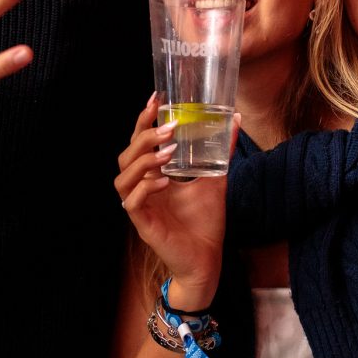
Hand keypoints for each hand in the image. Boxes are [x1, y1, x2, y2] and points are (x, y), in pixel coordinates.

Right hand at [115, 94, 238, 306]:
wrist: (207, 258)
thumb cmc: (205, 221)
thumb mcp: (215, 178)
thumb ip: (221, 151)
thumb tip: (234, 119)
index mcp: (153, 175)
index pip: (139, 143)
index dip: (142, 121)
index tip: (155, 98)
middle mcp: (142, 188)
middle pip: (125, 156)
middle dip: (142, 137)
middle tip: (168, 127)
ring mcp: (140, 207)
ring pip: (123, 178)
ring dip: (144, 160)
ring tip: (168, 152)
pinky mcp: (143, 225)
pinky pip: (133, 203)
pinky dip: (146, 189)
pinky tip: (164, 181)